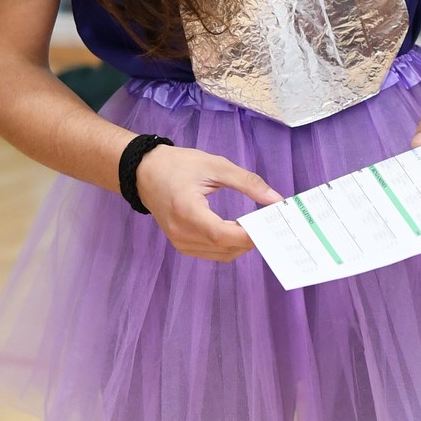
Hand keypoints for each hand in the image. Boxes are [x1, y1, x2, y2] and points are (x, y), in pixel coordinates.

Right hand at [133, 142, 281, 261]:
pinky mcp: (181, 245)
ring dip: (242, 244)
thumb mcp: (215, 165)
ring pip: (222, 255)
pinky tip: (239, 230)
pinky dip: (230, 246)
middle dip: (251, 239)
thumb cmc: (178, 165)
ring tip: (258, 226)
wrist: (144, 172)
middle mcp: (181, 232)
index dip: (248, 235)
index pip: (221, 234)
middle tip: (272, 223)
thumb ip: (247, 182)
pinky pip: (212, 253)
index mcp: (186, 210)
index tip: (271, 225)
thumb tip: (276, 200)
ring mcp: (179, 242)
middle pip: (225, 248)